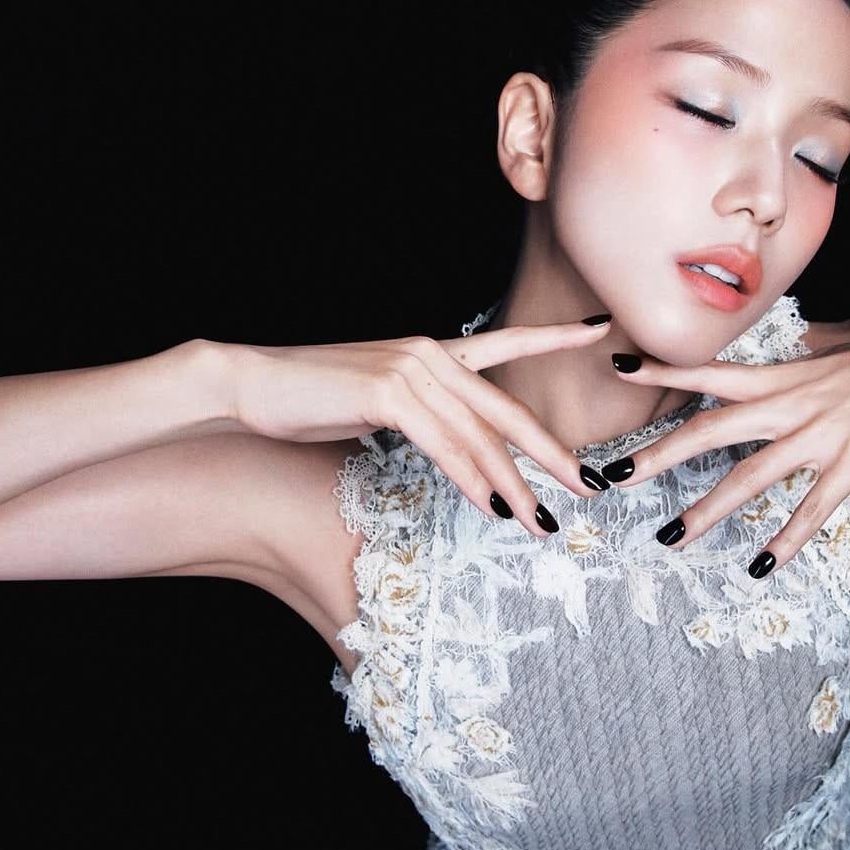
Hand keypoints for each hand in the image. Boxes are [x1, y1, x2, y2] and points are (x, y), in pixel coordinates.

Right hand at [224, 317, 616, 538]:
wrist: (248, 384)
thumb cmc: (307, 398)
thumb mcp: (375, 401)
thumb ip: (418, 412)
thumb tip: (448, 442)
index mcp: (430, 351)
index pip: (506, 341)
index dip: (555, 335)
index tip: (601, 329)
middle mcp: (428, 354)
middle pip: (505, 409)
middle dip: (551, 452)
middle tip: (589, 485)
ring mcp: (409, 370)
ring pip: (479, 436)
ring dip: (514, 484)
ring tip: (542, 521)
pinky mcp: (387, 394)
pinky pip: (443, 445)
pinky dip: (472, 480)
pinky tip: (492, 508)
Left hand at [598, 301, 849, 574]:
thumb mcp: (840, 353)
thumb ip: (807, 354)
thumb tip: (796, 342)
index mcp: (785, 376)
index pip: (710, 371)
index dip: (664, 370)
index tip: (619, 368)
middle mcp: (792, 402)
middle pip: (709, 430)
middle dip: (657, 455)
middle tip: (613, 477)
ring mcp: (821, 432)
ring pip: (749, 476)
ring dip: (706, 510)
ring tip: (668, 537)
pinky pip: (812, 506)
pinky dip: (786, 538)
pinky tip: (761, 564)